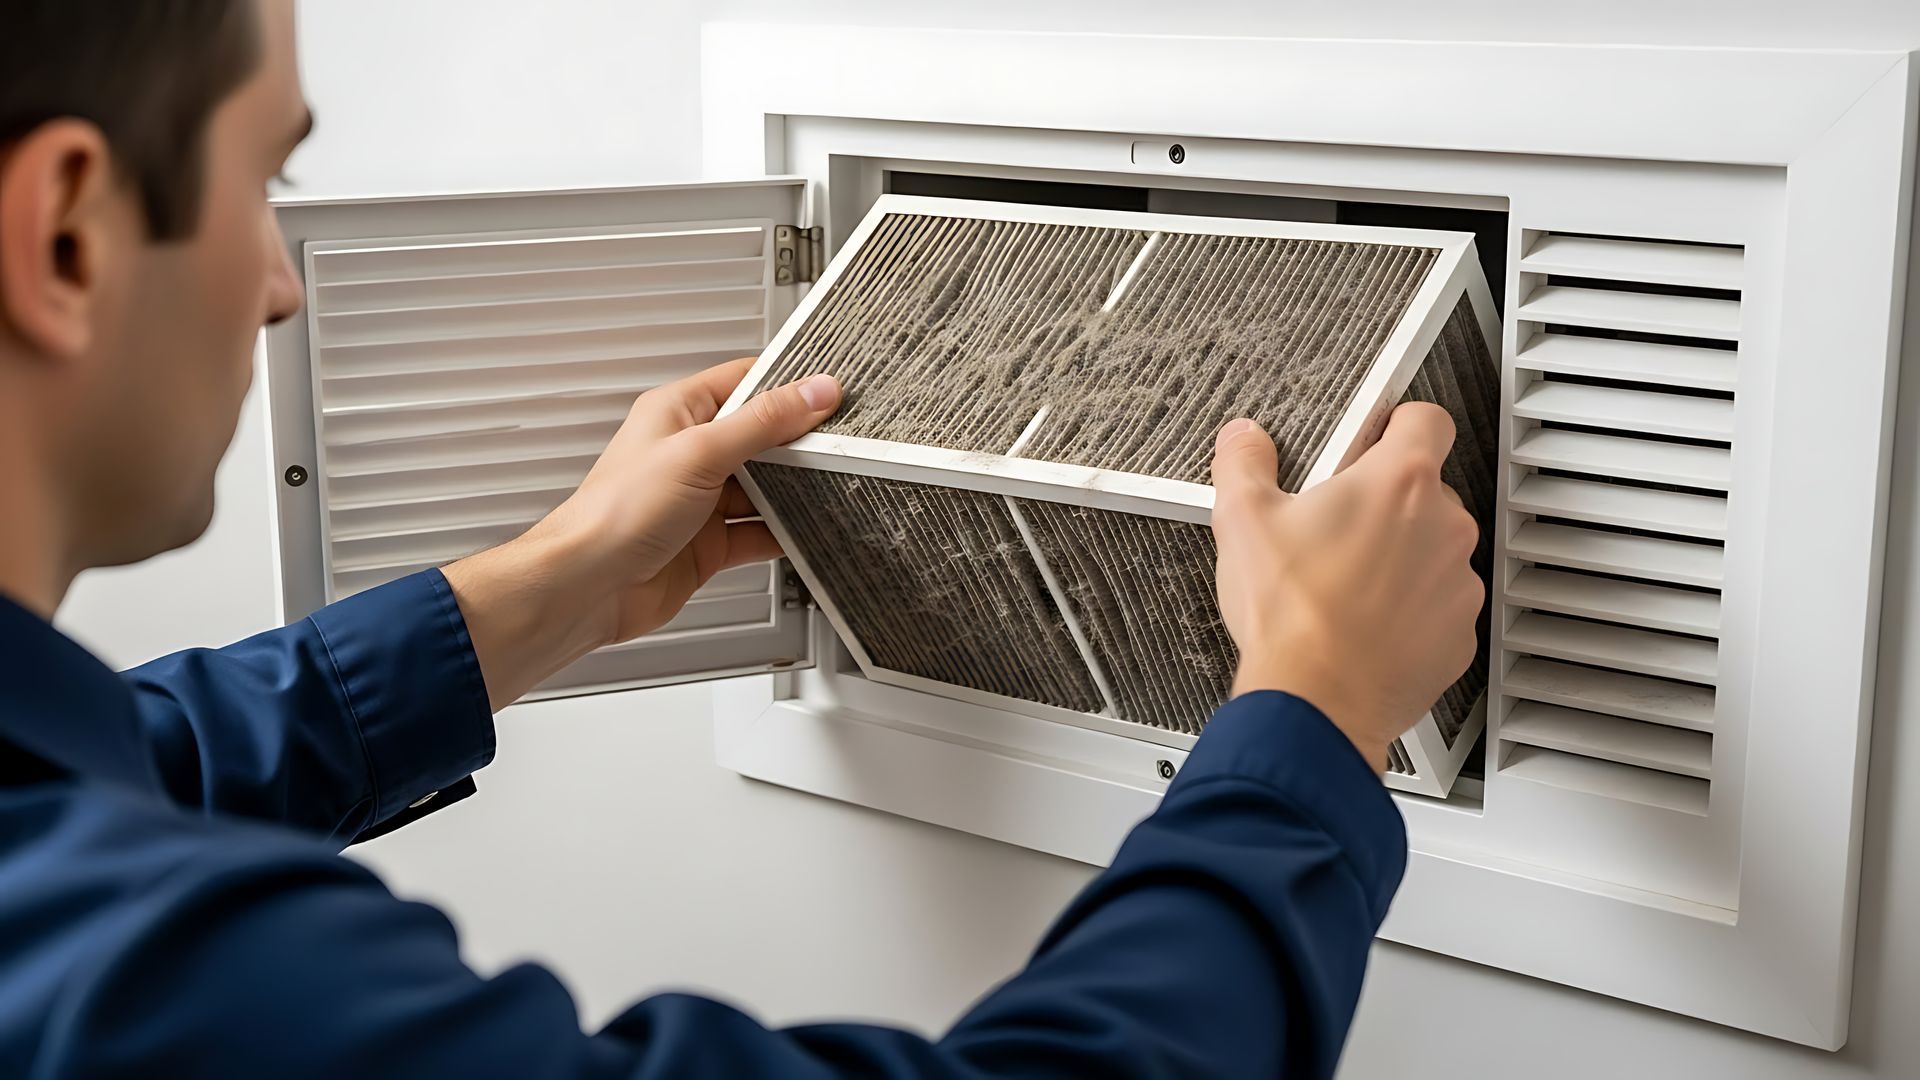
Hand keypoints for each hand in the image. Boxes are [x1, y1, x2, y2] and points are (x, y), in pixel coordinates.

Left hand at [442, 359, 840, 709]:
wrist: (588, 587)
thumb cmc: (615, 514)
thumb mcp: (700, 452)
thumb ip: (763, 422)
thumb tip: (812, 391)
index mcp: (678, 413)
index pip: (745, 382)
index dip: (790, 385)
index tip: (832, 392)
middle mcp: (689, 453)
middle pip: (761, 437)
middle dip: (800, 443)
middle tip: (844, 443)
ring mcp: (701, 500)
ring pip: (764, 488)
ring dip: (796, 490)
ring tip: (836, 484)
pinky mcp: (709, 543)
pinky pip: (758, 531)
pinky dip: (784, 533)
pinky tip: (809, 530)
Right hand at [1209, 406, 1482, 771]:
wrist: (1316, 704)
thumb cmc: (1290, 615)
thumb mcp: (1243, 521)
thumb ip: (1244, 464)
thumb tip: (1243, 440)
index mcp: (1398, 482)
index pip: (1427, 419)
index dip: (1398, 424)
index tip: (1374, 440)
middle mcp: (1443, 526)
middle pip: (1426, 491)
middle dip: (1386, 504)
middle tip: (1336, 529)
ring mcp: (1457, 584)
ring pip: (1434, 552)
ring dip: (1401, 560)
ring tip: (1345, 586)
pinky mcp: (1458, 636)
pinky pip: (1438, 608)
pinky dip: (1410, 613)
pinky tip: (1364, 625)